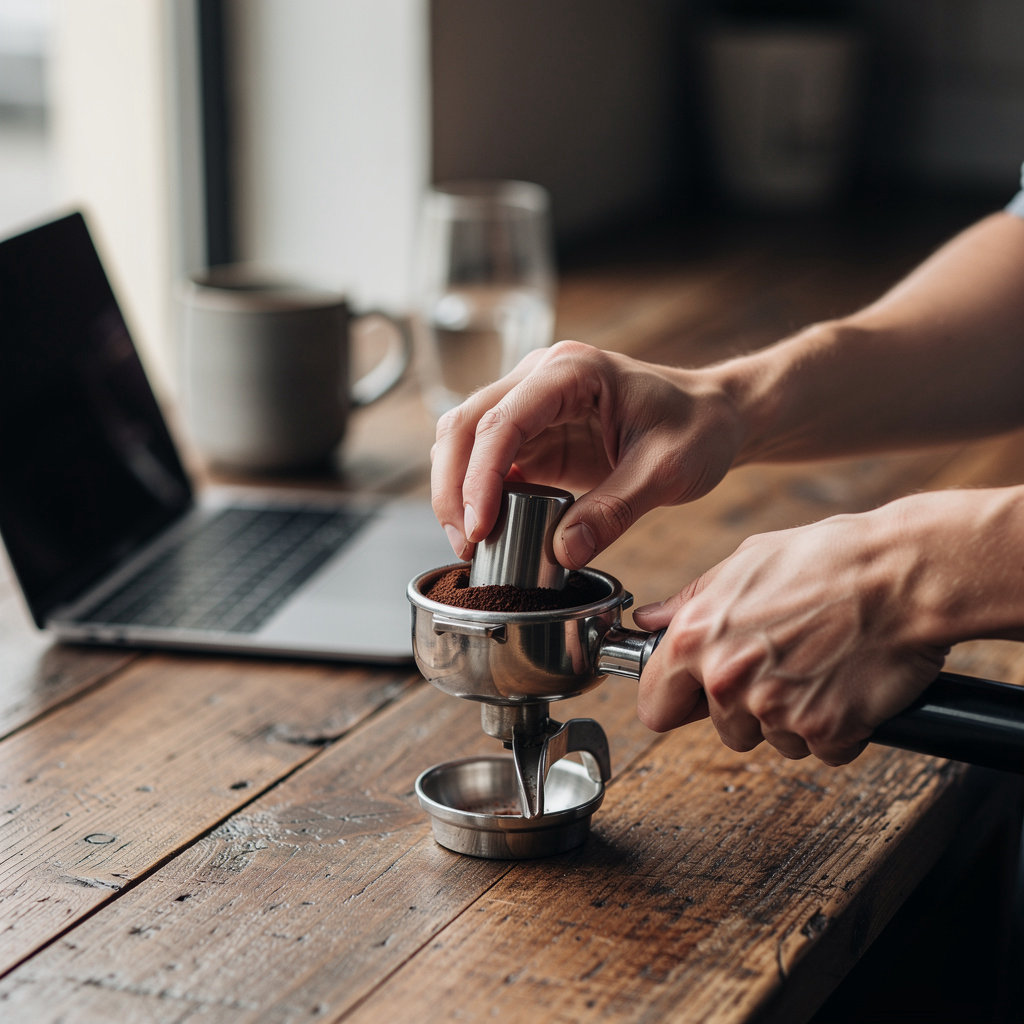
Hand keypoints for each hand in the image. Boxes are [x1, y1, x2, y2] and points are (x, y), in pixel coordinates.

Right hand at [430, 340, 743, 563]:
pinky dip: (477, 493)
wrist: (713, 416)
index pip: (504, 420)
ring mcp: (533, 403)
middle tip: (466, 543)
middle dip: (453, 486)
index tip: (480, 527)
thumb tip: (562, 551)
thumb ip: (615, 509)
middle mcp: (541, 378)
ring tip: (470, 542)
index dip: (481, 476)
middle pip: (466, 424)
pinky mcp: (535, 433)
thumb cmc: (697, 428)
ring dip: (456, 490)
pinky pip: (489, 460)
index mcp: (573, 372)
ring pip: (466, 440)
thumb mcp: (668, 471)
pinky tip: (487, 528)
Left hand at [633, 502, 950, 765]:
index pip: (655, 707)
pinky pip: (821, 748)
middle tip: (782, 662)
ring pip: (772, 740)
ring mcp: (776, 711)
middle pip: (722, 729)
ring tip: (819, 664)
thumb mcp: (742, 565)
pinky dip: (836, 726)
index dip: (677, 700)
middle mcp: (728, 680)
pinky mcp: (826, 731)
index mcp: (696, 639)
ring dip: (793, 716)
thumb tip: (649, 622)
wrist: (903, 574)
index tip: (694, 694)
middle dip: (747, 706)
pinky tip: (846, 682)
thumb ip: (689, 603)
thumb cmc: (827, 559)